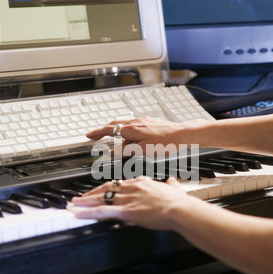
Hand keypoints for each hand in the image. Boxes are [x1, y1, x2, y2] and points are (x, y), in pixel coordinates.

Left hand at [71, 176, 188, 230]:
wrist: (179, 208)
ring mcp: (127, 199)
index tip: (104, 190)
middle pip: (107, 188)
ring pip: (101, 198)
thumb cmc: (178, 202)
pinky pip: (102, 212)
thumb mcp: (174, 189)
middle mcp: (132, 188)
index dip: (110, 187)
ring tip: (74, 203)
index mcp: (142, 182)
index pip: (121, 183)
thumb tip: (172, 182)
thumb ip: (171, 185)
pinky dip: (88, 213)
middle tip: (82, 196)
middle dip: (93, 193)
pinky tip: (79, 214)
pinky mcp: (125, 211)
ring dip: (86, 201)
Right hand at [86, 116, 202, 156]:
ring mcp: (144, 121)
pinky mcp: (151, 122)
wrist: (183, 135)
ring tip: (116, 142)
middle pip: (115, 125)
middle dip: (104, 131)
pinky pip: (134, 125)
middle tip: (97, 137)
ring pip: (125, 125)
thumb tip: (113, 152)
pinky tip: (133, 138)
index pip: (109, 130)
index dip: (97, 133)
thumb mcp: (143, 151)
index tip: (89, 135)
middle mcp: (137, 122)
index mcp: (132, 129)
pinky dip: (127, 131)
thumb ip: (126, 151)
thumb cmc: (166, 143)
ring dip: (117, 132)